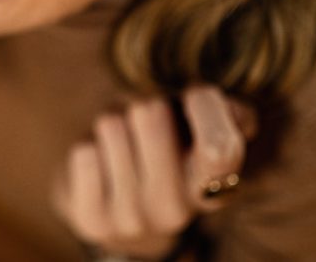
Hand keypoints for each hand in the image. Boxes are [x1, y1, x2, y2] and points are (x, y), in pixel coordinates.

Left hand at [52, 86, 255, 259]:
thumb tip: (231, 111)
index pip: (219, 149)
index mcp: (215, 188)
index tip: (194, 94)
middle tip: (145, 119)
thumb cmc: (167, 151)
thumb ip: (224, 115)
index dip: (206, 109)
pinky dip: (88, 144)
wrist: (121, 208)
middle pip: (149, 113)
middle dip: (144, 103)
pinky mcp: (93, 220)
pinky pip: (84, 153)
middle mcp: (177, 211)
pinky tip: (101, 162)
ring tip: (122, 142)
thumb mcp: (201, 131)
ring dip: (112, 121)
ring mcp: (133, 220)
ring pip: (111, 126)